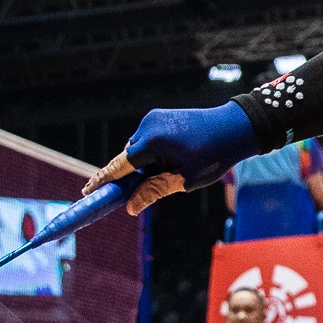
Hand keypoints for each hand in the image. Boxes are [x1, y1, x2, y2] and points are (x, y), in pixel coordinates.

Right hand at [82, 104, 261, 213]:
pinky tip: (170, 162)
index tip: (86, 192)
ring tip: (168, 175)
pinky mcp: (160, 116)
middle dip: (128, 176)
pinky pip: (148, 139)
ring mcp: (154, 119)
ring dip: (143, 164)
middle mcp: (148, 126)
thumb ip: (154, 191)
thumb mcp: (184, 180)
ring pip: (138, 149)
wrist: (235, 126)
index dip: (103, 181)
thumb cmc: (213, 155)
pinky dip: (151, 153)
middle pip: (128, 158)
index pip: (119, 167)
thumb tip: (130, 206)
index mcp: (152, 142)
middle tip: (128, 196)